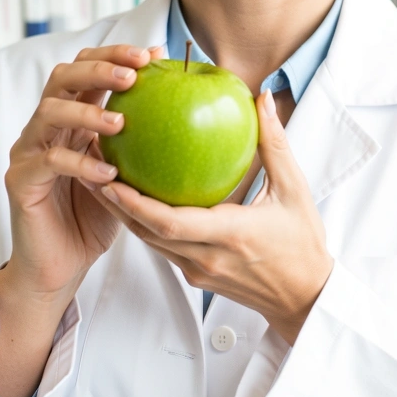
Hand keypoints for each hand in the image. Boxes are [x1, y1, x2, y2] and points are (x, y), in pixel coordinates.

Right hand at [2, 43, 164, 307]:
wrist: (60, 265)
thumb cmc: (97, 215)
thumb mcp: (128, 173)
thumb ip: (143, 142)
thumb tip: (189, 111)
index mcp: (71, 117)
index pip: (87, 68)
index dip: (116, 54)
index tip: (152, 55)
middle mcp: (45, 126)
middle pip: (63, 76)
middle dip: (99, 68)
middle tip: (133, 75)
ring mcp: (28, 150)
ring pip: (49, 112)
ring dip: (87, 111)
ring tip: (122, 123)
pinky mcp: (20, 180)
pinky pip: (48, 163)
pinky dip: (79, 164)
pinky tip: (108, 173)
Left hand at [95, 87, 334, 344]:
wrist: (305, 298)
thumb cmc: (303, 244)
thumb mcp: (294, 190)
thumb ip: (274, 143)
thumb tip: (261, 98)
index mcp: (230, 235)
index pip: (170, 222)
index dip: (135, 203)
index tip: (112, 177)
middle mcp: (206, 258)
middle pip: (147, 232)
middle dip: (115, 203)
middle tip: (91, 168)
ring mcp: (197, 271)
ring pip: (149, 242)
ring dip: (123, 214)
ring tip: (100, 179)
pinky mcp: (195, 276)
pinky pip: (162, 247)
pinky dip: (143, 224)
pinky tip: (132, 199)